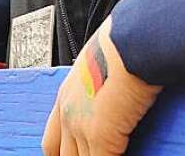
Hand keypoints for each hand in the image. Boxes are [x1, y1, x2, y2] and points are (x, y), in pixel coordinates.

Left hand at [42, 16, 161, 154]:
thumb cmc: (123, 42)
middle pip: (62, 155)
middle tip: (90, 154)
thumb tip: (118, 77)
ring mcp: (81, 128)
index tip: (74, 154)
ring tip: (106, 154)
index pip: (53, 140)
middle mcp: (67, 112)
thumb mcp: (101, 62)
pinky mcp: (102, 138)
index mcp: (67, 94)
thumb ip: (101, 78)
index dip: (64, 151)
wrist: (131, 40)